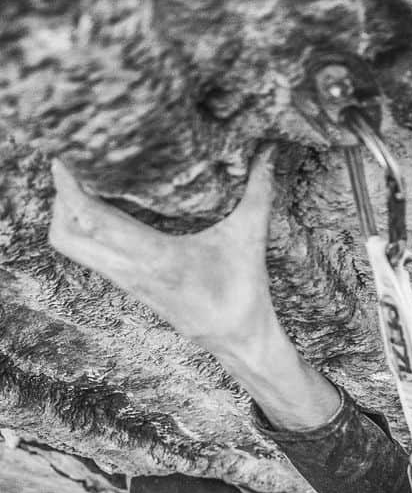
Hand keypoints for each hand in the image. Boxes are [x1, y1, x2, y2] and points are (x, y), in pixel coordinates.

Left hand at [49, 148, 277, 350]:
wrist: (240, 342)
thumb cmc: (245, 292)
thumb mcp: (250, 238)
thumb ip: (259, 191)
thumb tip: (271, 150)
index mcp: (157, 258)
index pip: (94, 221)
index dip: (70, 189)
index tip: (65, 157)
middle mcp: (133, 272)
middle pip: (66, 236)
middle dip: (61, 200)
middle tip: (75, 167)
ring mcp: (127, 282)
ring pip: (71, 248)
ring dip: (67, 215)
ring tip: (83, 184)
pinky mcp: (128, 286)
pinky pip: (88, 255)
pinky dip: (82, 229)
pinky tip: (99, 208)